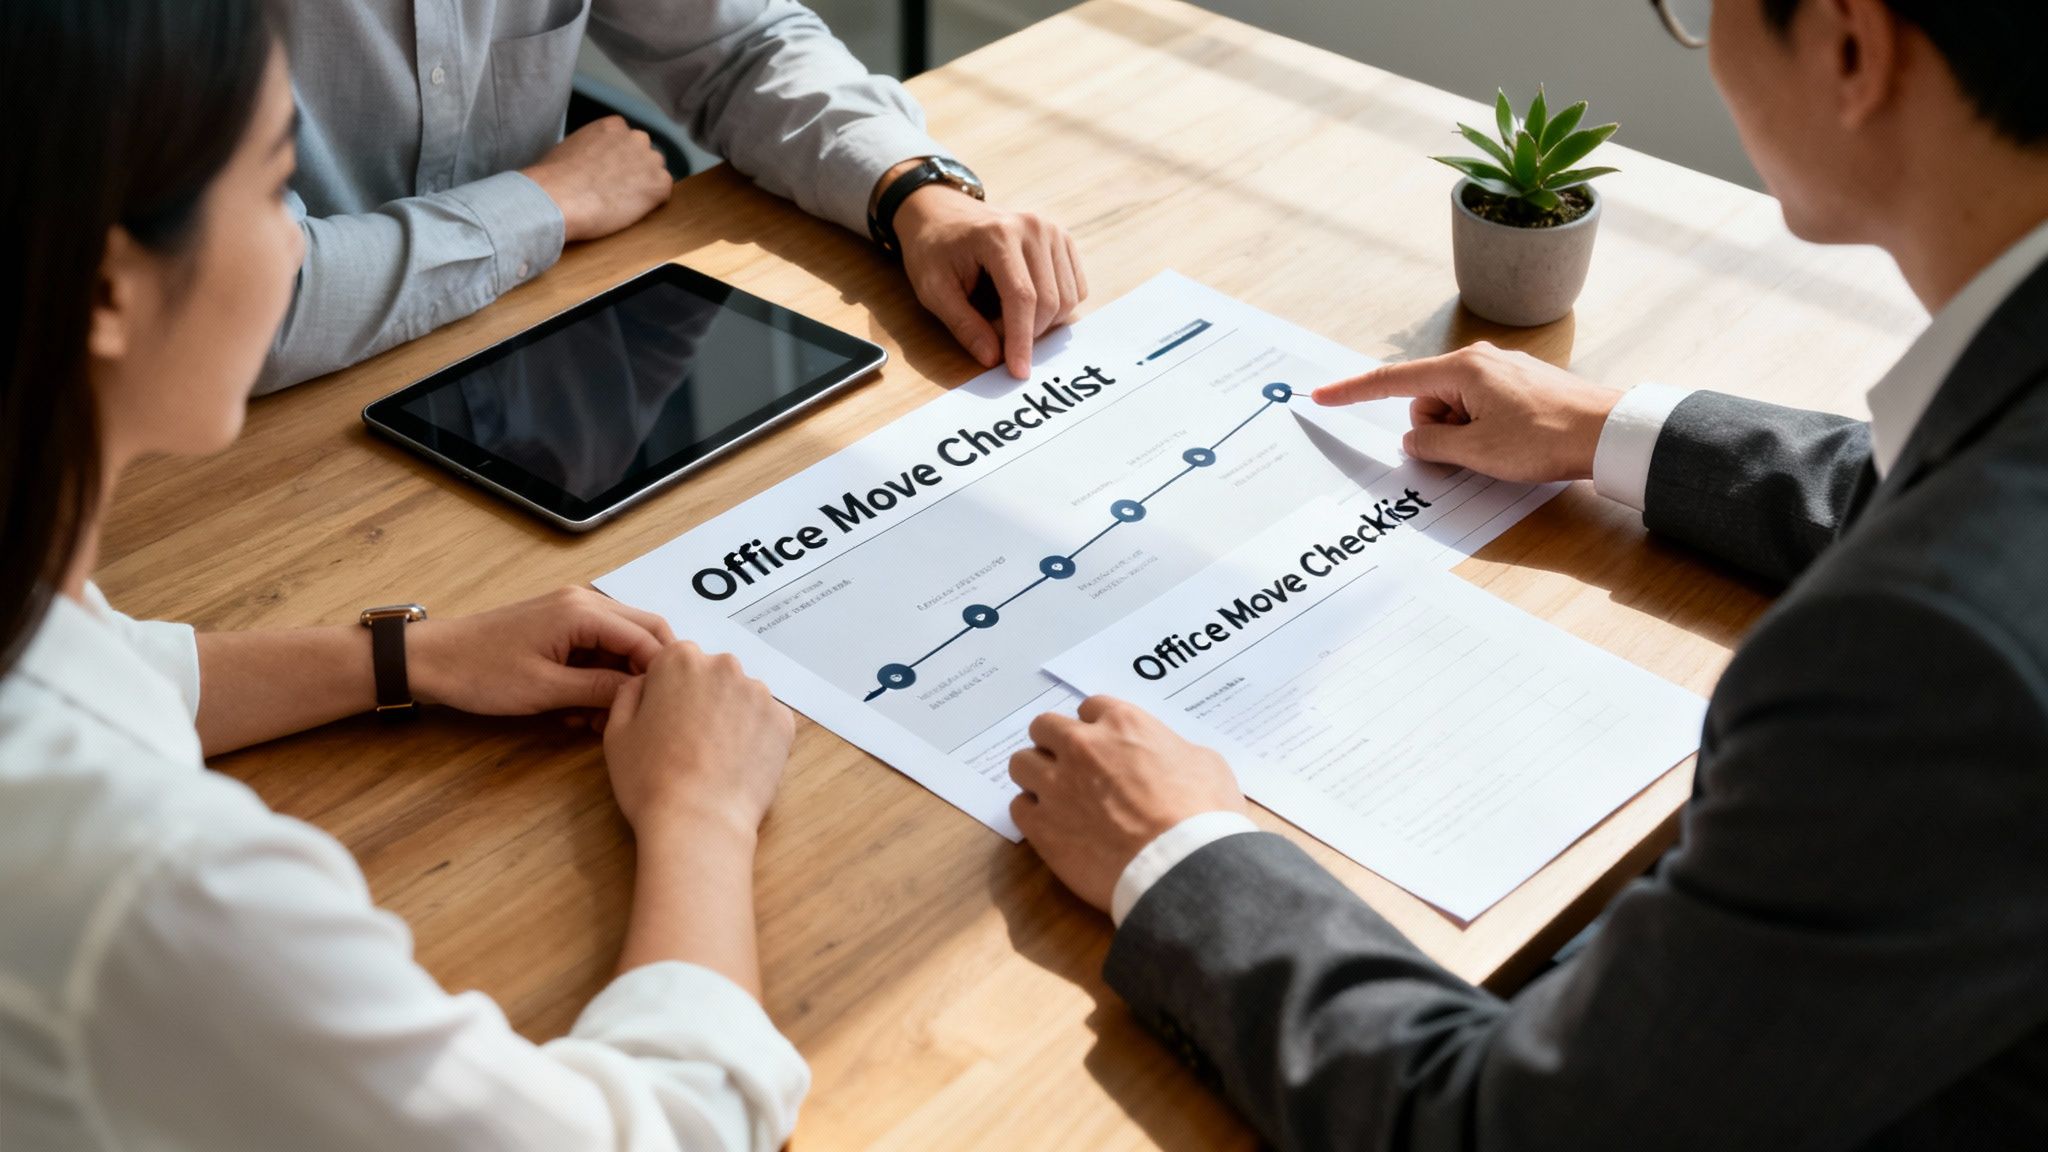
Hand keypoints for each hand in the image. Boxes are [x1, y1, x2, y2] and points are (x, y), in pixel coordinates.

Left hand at [408, 587, 671, 715]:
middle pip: (642, 633)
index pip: (648, 637)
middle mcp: (583, 603)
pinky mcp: (559, 627)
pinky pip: (596, 650)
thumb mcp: (546, 689)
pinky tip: (578, 708)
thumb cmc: (480, 672)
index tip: (661, 707)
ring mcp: (571, 612)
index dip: (659, 673)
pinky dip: (596, 678)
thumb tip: (642, 692)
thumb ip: (600, 688)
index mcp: (583, 611)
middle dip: (642, 675)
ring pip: (620, 645)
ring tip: (595, 718)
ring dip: (617, 681)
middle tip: (635, 712)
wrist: (431, 660)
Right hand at [521, 116, 671, 243]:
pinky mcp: (659, 184)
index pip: (627, 141)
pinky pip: (662, 194)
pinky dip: (651, 204)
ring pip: (656, 174)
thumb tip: (593, 160)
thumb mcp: (572, 147)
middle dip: (636, 171)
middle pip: (645, 155)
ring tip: (622, 203)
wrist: (558, 197)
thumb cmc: (554, 176)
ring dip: (645, 186)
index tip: (610, 173)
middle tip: (617, 189)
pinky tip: (630, 210)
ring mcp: (650, 160)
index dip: (621, 160)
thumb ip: (592, 147)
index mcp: (614, 126)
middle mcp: (636, 137)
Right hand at [602, 642, 794, 838]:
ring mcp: (759, 693)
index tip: (665, 722)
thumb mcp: (617, 732)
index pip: (674, 663)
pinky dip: (754, 738)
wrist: (698, 822)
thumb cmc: (650, 779)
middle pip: (711, 677)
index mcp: (680, 660)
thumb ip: (629, 693)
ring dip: (730, 718)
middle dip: (702, 700)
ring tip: (714, 758)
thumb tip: (645, 683)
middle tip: (689, 743)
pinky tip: (737, 765)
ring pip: (741, 698)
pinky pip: (765, 722)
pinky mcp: (783, 722)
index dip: (667, 693)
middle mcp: (724, 666)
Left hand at [894, 183, 1086, 378]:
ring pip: (1068, 299)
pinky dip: (1055, 309)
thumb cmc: (934, 250)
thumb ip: (964, 325)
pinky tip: (1025, 305)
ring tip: (1004, 318)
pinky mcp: (1063, 240)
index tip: (1018, 372)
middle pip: (1050, 302)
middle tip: (993, 337)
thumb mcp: (933, 289)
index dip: (1021, 340)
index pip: (1022, 298)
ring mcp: (1053, 231)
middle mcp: (1033, 228)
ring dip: (1041, 323)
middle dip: (1027, 333)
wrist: (942, 213)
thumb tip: (993, 358)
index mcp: (998, 235)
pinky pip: (1075, 289)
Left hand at [1009, 696, 1245, 912]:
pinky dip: (1032, 813)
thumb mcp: (1206, 764)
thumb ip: (1174, 750)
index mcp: (1123, 724)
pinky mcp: (1042, 826)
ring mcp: (1057, 786)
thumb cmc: (1203, 816)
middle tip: (1070, 766)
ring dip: (1036, 776)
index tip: (1101, 744)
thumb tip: (1167, 758)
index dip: (1095, 727)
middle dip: (1055, 743)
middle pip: (1044, 727)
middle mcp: (1082, 747)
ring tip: (1056, 796)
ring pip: (1021, 763)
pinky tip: (1052, 826)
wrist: (1182, 867)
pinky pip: (1018, 807)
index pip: (1090, 707)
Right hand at [1312, 342, 1623, 482]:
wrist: (1609, 432)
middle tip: (1472, 452)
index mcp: (1462, 368)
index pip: (1392, 382)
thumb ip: (1432, 445)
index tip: (1321, 396)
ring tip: (1500, 449)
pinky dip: (1481, 431)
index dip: (1353, 392)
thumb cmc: (1546, 438)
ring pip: (1453, 409)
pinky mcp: (1517, 386)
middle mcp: (1478, 361)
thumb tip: (1414, 438)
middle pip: (1426, 401)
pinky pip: (1478, 409)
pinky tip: (1511, 444)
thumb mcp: (1476, 452)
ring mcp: (1499, 372)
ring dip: (1463, 436)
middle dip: (1436, 432)